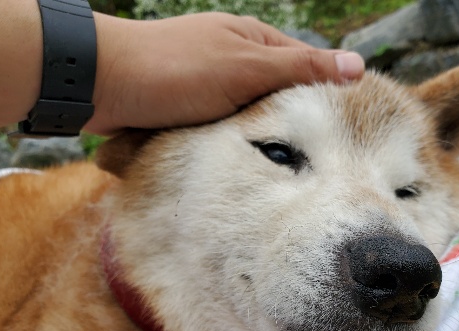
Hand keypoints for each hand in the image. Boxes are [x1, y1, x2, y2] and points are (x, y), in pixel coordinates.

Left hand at [86, 12, 364, 134]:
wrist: (101, 86)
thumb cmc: (175, 71)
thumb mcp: (246, 68)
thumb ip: (300, 68)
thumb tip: (358, 65)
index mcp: (251, 40)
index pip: (303, 67)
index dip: (320, 97)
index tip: (334, 133)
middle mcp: (232, 58)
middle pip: (276, 94)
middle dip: (286, 122)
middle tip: (301, 157)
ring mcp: (208, 82)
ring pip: (248, 114)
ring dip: (255, 135)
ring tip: (267, 162)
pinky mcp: (188, 105)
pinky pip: (221, 126)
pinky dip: (228, 140)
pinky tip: (233, 158)